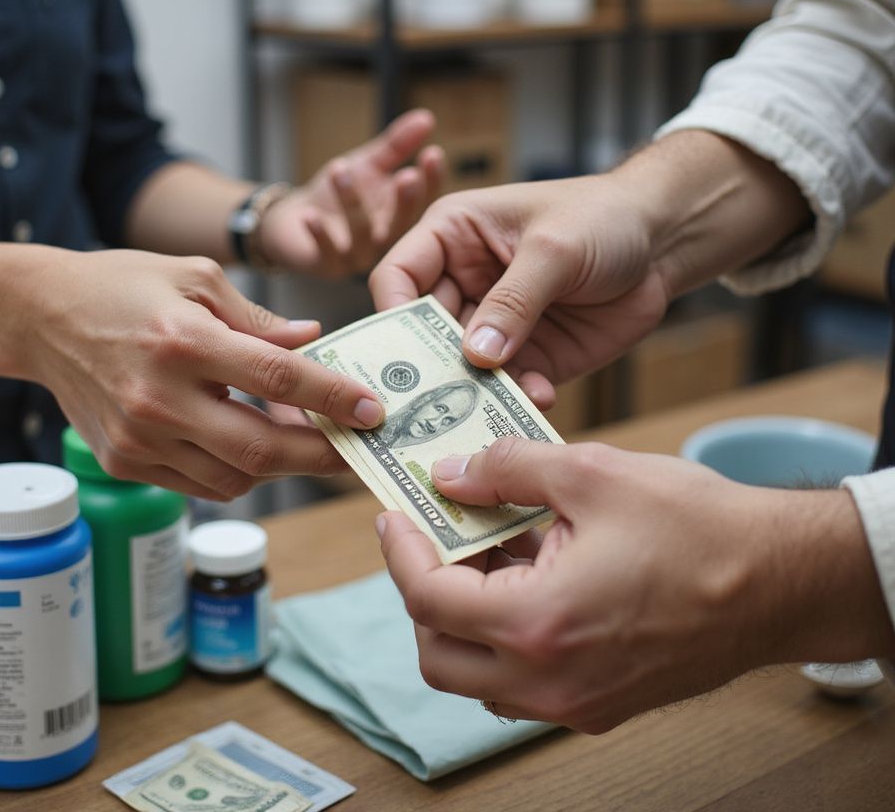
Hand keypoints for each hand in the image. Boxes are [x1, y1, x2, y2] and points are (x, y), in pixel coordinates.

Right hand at [0, 246, 385, 500]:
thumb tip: (313, 343)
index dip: (331, 397)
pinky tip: (253, 443)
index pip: (276, 377)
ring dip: (281, 466)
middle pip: (261, 449)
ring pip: (235, 478)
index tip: (371, 411)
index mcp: (183, 340)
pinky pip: (201, 485)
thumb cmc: (124, 286)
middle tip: (356, 449)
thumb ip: (258, 320)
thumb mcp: (196, 278)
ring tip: (305, 440)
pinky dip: (239, 473)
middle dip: (321, 455)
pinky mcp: (124, 463)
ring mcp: (138, 439)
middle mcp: (159, 398)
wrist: (41, 317)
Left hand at [260, 108, 443, 278]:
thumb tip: (427, 117)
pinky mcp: (326, 265)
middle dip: (405, 201)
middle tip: (408, 176)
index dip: (430, 179)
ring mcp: (355, 255)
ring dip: (351, 201)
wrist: (291, 221)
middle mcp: (381, 240)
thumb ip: (396, 146)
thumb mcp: (367, 164)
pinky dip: (319, 234)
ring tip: (340, 168)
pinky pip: (326, 252)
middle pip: (400, 224)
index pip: (422, 200)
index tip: (433, 153)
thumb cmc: (334, 195)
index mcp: (396, 215)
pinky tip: (311, 215)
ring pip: (361, 234)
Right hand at [369, 177, 669, 408]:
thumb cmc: (602, 217)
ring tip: (490, 409)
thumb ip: (514, 299)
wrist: (664, 241)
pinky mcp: (528, 355)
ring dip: (474, 391)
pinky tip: (540, 397)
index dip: (391, 314)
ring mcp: (494, 324)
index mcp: (451, 237)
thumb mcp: (555, 247)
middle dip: (428, 367)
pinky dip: (518, 398)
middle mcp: (462, 282)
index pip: (398, 277)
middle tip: (434, 402)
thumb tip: (476, 355)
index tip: (399, 354)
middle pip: (422, 333)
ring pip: (462, 368)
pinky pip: (508, 386)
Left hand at [377, 439, 891, 732]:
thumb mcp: (590, 473)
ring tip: (488, 551)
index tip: (392, 516)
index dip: (400, 552)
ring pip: (478, 675)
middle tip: (435, 539)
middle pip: (438, 655)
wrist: (780, 580)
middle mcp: (549, 680)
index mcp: (538, 624)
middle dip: (422, 594)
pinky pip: (524, 681)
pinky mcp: (601, 702)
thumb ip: (506, 471)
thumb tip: (451, 475)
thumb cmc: (696, 526)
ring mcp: (576, 701)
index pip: (428, 599)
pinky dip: (506, 635)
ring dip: (464, 617)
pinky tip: (531, 577)